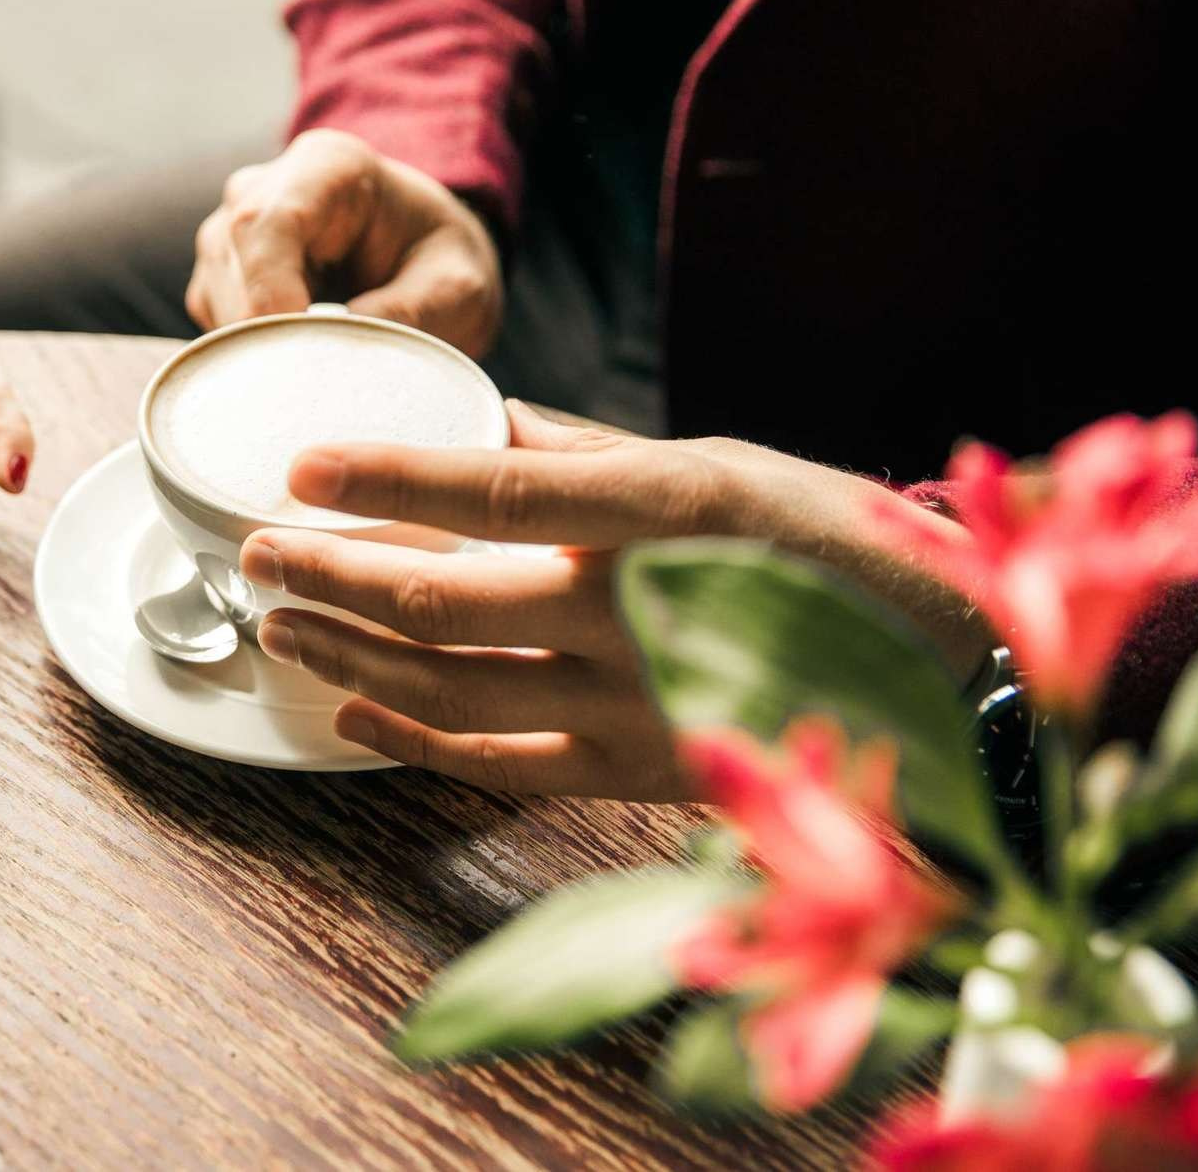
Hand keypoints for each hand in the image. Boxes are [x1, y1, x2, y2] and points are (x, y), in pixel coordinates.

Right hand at [186, 129, 503, 356]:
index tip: (301, 355)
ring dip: (265, 354)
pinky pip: (216, 332)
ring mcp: (228, 236)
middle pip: (234, 272)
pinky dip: (253, 361)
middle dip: (271, 338)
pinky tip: (299, 366)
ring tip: (323, 375)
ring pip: (218, 308)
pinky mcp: (217, 283)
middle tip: (322, 389)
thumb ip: (416, 311)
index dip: (269, 295)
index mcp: (324, 167)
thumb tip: (342, 351)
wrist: (415, 256)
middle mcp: (258, 191)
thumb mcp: (459, 286)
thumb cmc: (437, 260)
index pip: (265, 225)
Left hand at [238, 404, 992, 798]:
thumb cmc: (827, 540)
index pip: (487, 492)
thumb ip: (588, 452)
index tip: (299, 468)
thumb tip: (482, 424)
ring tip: (277, 619)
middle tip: (258, 551)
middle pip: (438, 598)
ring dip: (344, 649)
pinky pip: (496, 765)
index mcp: (661, 509)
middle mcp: (638, 610)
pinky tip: (348, 707)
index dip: (380, 480)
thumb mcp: (718, 464)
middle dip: (326, 573)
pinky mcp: (636, 774)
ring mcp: (635, 704)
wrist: (939, 666)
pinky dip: (409, 738)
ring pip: (448, 684)